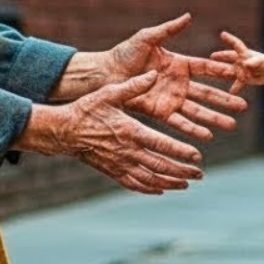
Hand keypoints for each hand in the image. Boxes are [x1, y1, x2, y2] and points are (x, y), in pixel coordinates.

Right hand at [18, 71, 204, 194]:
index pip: (161, 145)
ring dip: (170, 183)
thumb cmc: (87, 109)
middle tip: (199, 174)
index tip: (197, 157)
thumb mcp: (109, 93)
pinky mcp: (112, 171)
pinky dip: (149, 189)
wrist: (63, 131)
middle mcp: (127, 151)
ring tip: (186, 184)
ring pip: (150, 179)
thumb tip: (154, 74)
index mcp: (130, 131)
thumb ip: (134, 86)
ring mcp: (119, 164)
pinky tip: (161, 190)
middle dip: (182, 171)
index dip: (180, 152)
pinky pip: (134, 184)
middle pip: (160, 166)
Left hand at [109, 13, 247, 140]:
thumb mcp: (148, 38)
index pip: (206, 69)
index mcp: (179, 64)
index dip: (221, 72)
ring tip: (232, 124)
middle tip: (244, 106)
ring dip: (215, 118)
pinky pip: (179, 122)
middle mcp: (179, 84)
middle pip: (207, 93)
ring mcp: (171, 99)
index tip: (237, 74)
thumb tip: (188, 16)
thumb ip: (169, 29)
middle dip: (225, 100)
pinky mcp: (160, 112)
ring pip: (198, 111)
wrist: (106, 74)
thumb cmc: (125, 53)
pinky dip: (193, 129)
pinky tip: (207, 135)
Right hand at [210, 31, 263, 93]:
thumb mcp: (261, 62)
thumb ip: (253, 62)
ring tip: (213, 74)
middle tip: (212, 56)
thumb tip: (245, 64)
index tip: (223, 34)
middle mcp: (239, 60)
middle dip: (220, 56)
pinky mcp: (242, 78)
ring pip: (229, 70)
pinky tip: (231, 92)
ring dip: (223, 72)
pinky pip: (236, 83)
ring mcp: (239, 69)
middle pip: (228, 57)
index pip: (236, 44)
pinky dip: (234, 88)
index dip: (229, 39)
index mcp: (244, 53)